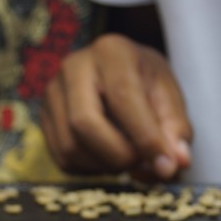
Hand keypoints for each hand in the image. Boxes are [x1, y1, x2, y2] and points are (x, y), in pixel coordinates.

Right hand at [41, 34, 191, 180]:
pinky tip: (109, 157)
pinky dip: (91, 169)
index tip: (166, 166)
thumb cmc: (146, 83)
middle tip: (143, 164)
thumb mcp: (170, 96)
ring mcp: (53, 92)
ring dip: (105, 166)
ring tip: (129, 158)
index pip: (122, 96)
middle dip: (118, 155)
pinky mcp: (44, 118)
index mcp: (111, 51)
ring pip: (70, 147)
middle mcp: (74, 66)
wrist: (117, 72)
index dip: (145, 137)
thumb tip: (176, 164)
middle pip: (83, 123)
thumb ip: (176, 129)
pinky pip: (62, 158)